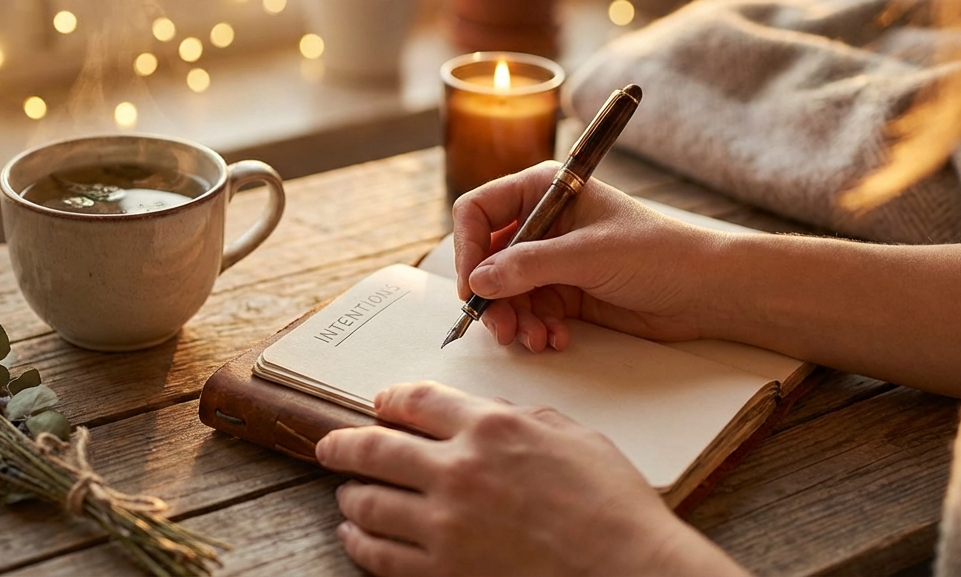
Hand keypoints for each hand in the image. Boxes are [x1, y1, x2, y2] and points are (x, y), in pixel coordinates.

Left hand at [316, 381, 745, 576]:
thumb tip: (488, 413)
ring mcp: (446, 525)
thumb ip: (522, 419)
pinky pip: (380, 555)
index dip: (390, 399)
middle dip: (344, 444)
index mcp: (492, 428)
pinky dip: (359, 542)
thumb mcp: (574, 437)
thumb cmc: (615, 507)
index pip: (419, 401)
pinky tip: (355, 536)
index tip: (379, 404)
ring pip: (370, 502)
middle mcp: (459, 470)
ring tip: (347, 494)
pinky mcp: (444, 572)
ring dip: (351, 494)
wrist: (630, 571)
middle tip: (330, 445)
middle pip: (376, 448)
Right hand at [452, 162, 731, 351]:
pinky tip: (555, 339)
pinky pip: (530, 312)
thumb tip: (479, 280)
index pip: (479, 211)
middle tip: (500, 327)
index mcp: (544, 190)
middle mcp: (542, 222)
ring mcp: (552, 259)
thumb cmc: (658, 253)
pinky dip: (535, 329)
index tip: (472, 287)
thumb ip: (529, 266)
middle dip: (491, 295)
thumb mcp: (588, 255)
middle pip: (487, 258)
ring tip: (533, 339)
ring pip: (506, 292)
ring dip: (514, 319)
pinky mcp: (565, 292)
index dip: (467, 248)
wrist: (706, 290)